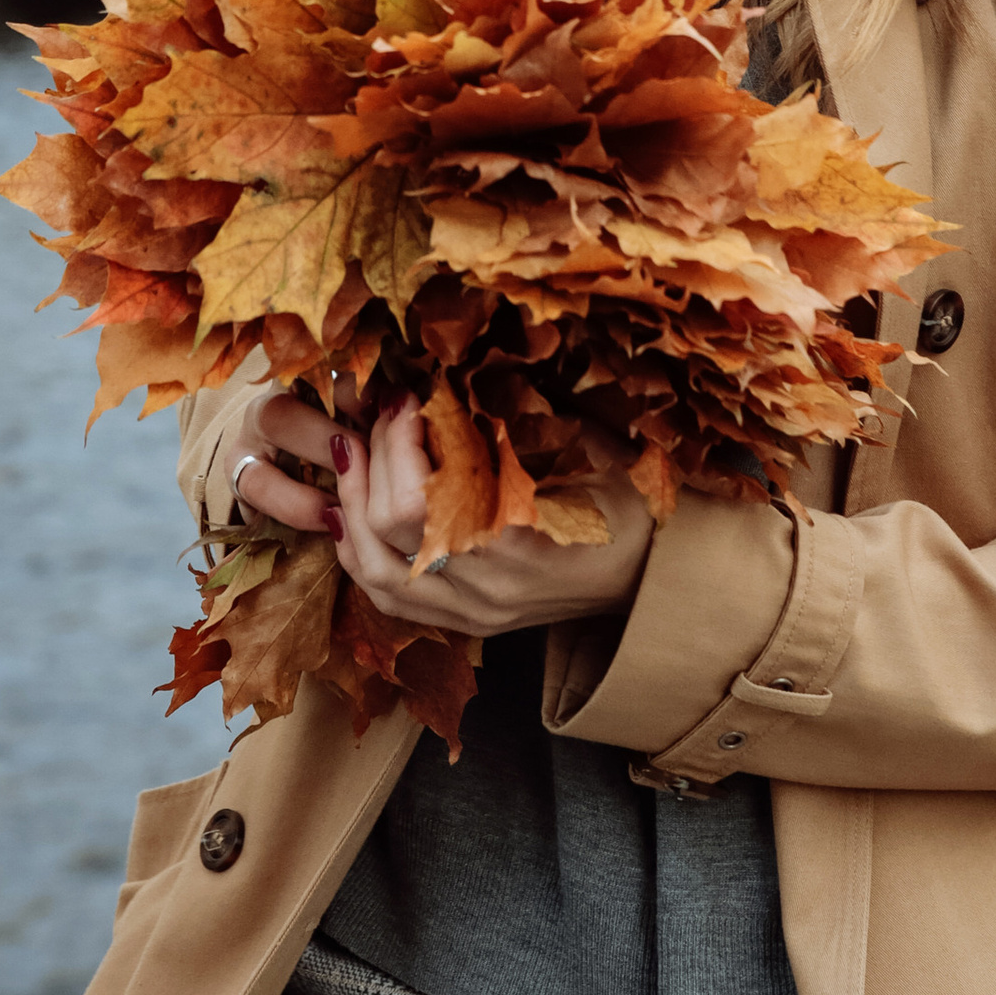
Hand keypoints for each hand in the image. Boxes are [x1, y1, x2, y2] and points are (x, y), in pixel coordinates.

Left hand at [232, 389, 653, 638]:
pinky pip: (388, 597)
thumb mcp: (582, 447)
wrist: (648, 577)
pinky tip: (347, 512)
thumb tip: (451, 373)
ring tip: (351, 452)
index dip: (397, 439)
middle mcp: (485, 586)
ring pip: (375, 567)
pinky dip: (358, 552)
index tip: (405, 395)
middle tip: (380, 412)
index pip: (416, 499)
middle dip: (373, 456)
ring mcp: (472, 611)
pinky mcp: (465, 622)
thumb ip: (516, 416)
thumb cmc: (621, 501)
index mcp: (516, 539)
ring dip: (350, 504)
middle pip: (389, 525)